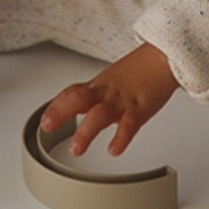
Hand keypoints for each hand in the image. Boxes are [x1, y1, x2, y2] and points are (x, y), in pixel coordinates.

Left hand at [41, 43, 178, 156]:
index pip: (72, 93)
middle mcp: (106, 93)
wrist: (164, 58)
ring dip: (86, 131)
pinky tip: (114, 149)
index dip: (55, 106)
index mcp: (99, 86)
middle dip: (61, 112)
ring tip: (76, 149)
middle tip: (48, 126)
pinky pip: (129, 124)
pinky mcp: (140, 109)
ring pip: (100, 114)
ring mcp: (122, 101)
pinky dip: (121, 138)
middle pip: (79, 98)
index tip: (44, 121)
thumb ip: (94, 97)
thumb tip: (79, 109)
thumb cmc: (139, 70)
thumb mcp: (112, 81)